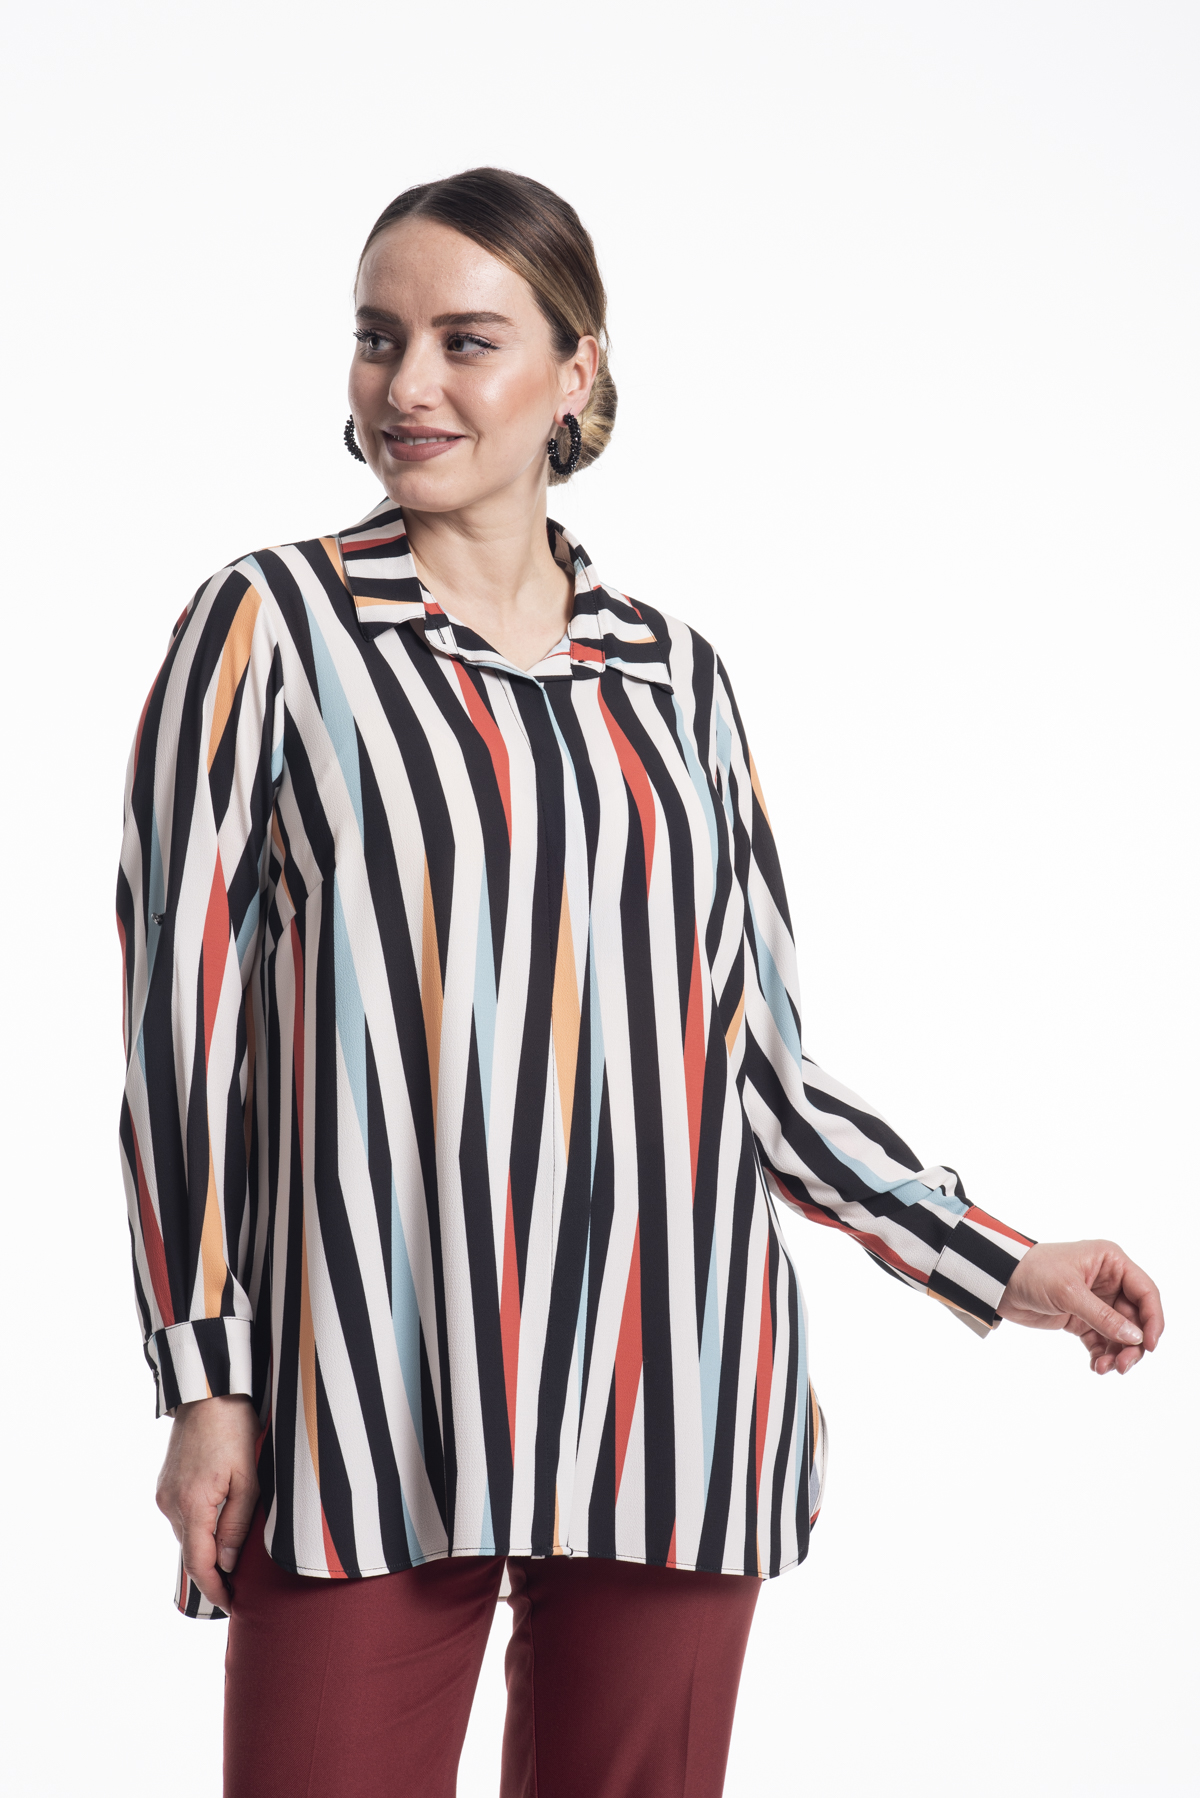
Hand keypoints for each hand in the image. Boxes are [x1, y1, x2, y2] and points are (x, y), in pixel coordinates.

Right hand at [156, 1394, 259, 1609]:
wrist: (210, 1393)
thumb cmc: (237, 1429)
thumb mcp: (250, 1479)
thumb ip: (237, 1524)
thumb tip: (227, 1563)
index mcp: (192, 1505)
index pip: (198, 1565)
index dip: (214, 1590)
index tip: (231, 1605)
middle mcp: (171, 1503)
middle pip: (191, 1552)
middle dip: (213, 1573)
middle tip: (240, 1586)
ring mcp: (165, 1493)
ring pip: (186, 1535)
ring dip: (206, 1548)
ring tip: (234, 1556)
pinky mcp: (165, 1484)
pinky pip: (182, 1516)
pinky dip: (199, 1527)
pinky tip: (220, 1523)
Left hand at [997, 1239, 1163, 1373]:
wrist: (998, 1281)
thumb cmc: (1032, 1272)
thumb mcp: (1069, 1293)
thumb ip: (1103, 1317)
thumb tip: (1136, 1338)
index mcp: (1111, 1262)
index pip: (1145, 1292)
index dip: (1153, 1319)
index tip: (1149, 1345)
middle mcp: (1109, 1281)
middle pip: (1136, 1318)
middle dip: (1133, 1344)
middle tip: (1123, 1365)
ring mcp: (1095, 1301)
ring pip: (1120, 1334)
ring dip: (1117, 1353)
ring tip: (1104, 1368)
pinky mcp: (1081, 1318)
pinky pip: (1101, 1341)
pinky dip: (1102, 1355)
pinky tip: (1095, 1366)